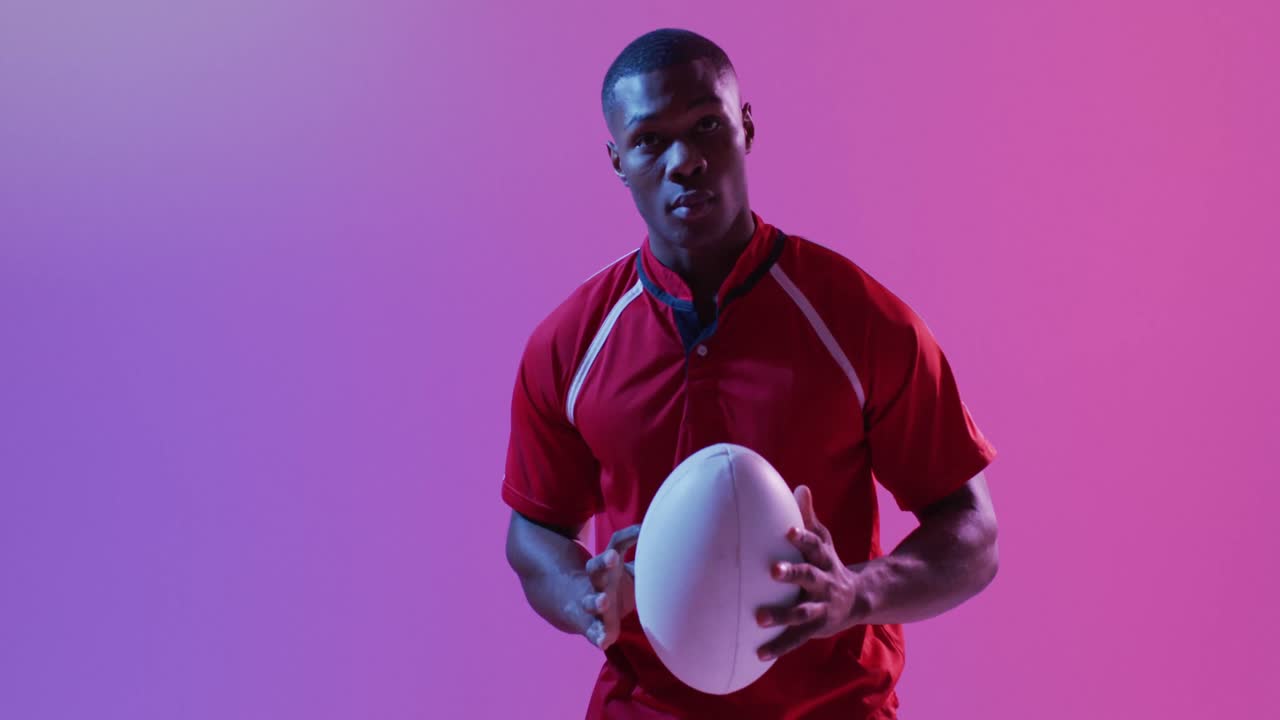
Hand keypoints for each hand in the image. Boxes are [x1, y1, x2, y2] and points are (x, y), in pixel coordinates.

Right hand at [580, 525, 640, 649]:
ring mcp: (592, 603)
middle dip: (604, 563)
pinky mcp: (591, 625)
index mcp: (610, 565)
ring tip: (603, 602)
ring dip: (596, 601)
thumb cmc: (615, 582)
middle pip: (596, 568)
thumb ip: (648, 559)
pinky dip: (597, 635)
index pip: (615, 545)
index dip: (627, 536)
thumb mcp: (631, 569)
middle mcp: (598, 581)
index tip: (640, 529)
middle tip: (612, 558)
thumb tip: (677, 542)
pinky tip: (604, 642)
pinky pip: (592, 630)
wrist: (582, 605)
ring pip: (590, 601)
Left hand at [754, 485, 863, 660]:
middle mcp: (824, 583)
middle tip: (772, 570)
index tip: (789, 530)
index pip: (815, 545)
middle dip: (792, 574)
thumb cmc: (826, 563)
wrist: (857, 599)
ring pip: (802, 612)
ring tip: (758, 617)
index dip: (803, 538)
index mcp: (824, 559)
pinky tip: (759, 652)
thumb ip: (809, 518)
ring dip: (782, 615)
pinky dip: (778, 646)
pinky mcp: (816, 629)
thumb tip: (800, 487)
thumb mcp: (823, 541)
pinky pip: (796, 638)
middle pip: (809, 576)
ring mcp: (821, 608)